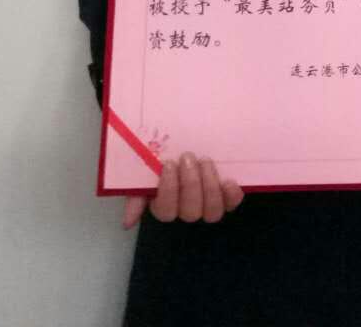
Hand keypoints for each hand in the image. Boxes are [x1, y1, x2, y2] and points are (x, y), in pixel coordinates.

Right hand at [122, 152, 245, 228]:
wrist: (189, 138)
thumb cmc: (163, 154)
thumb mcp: (144, 170)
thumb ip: (136, 192)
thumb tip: (127, 223)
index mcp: (164, 204)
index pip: (165, 211)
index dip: (168, 190)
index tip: (168, 163)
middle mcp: (187, 209)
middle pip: (190, 212)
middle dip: (190, 184)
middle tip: (188, 157)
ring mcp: (208, 204)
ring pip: (211, 212)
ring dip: (209, 187)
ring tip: (205, 161)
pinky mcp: (227, 197)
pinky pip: (232, 204)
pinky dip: (232, 195)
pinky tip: (228, 181)